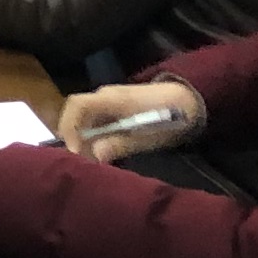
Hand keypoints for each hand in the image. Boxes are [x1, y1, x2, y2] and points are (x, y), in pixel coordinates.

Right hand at [59, 81, 205, 163]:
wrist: (188, 99)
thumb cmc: (170, 118)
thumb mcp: (147, 136)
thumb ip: (120, 144)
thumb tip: (95, 155)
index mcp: (112, 99)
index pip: (77, 106)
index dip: (70, 128)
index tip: (76, 151)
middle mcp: (105, 95)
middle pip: (76, 113)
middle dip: (74, 138)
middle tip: (82, 161)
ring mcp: (109, 99)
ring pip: (84, 118)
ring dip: (83, 138)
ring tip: (92, 160)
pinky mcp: (114, 105)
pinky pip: (95, 119)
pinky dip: (93, 135)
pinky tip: (101, 151)